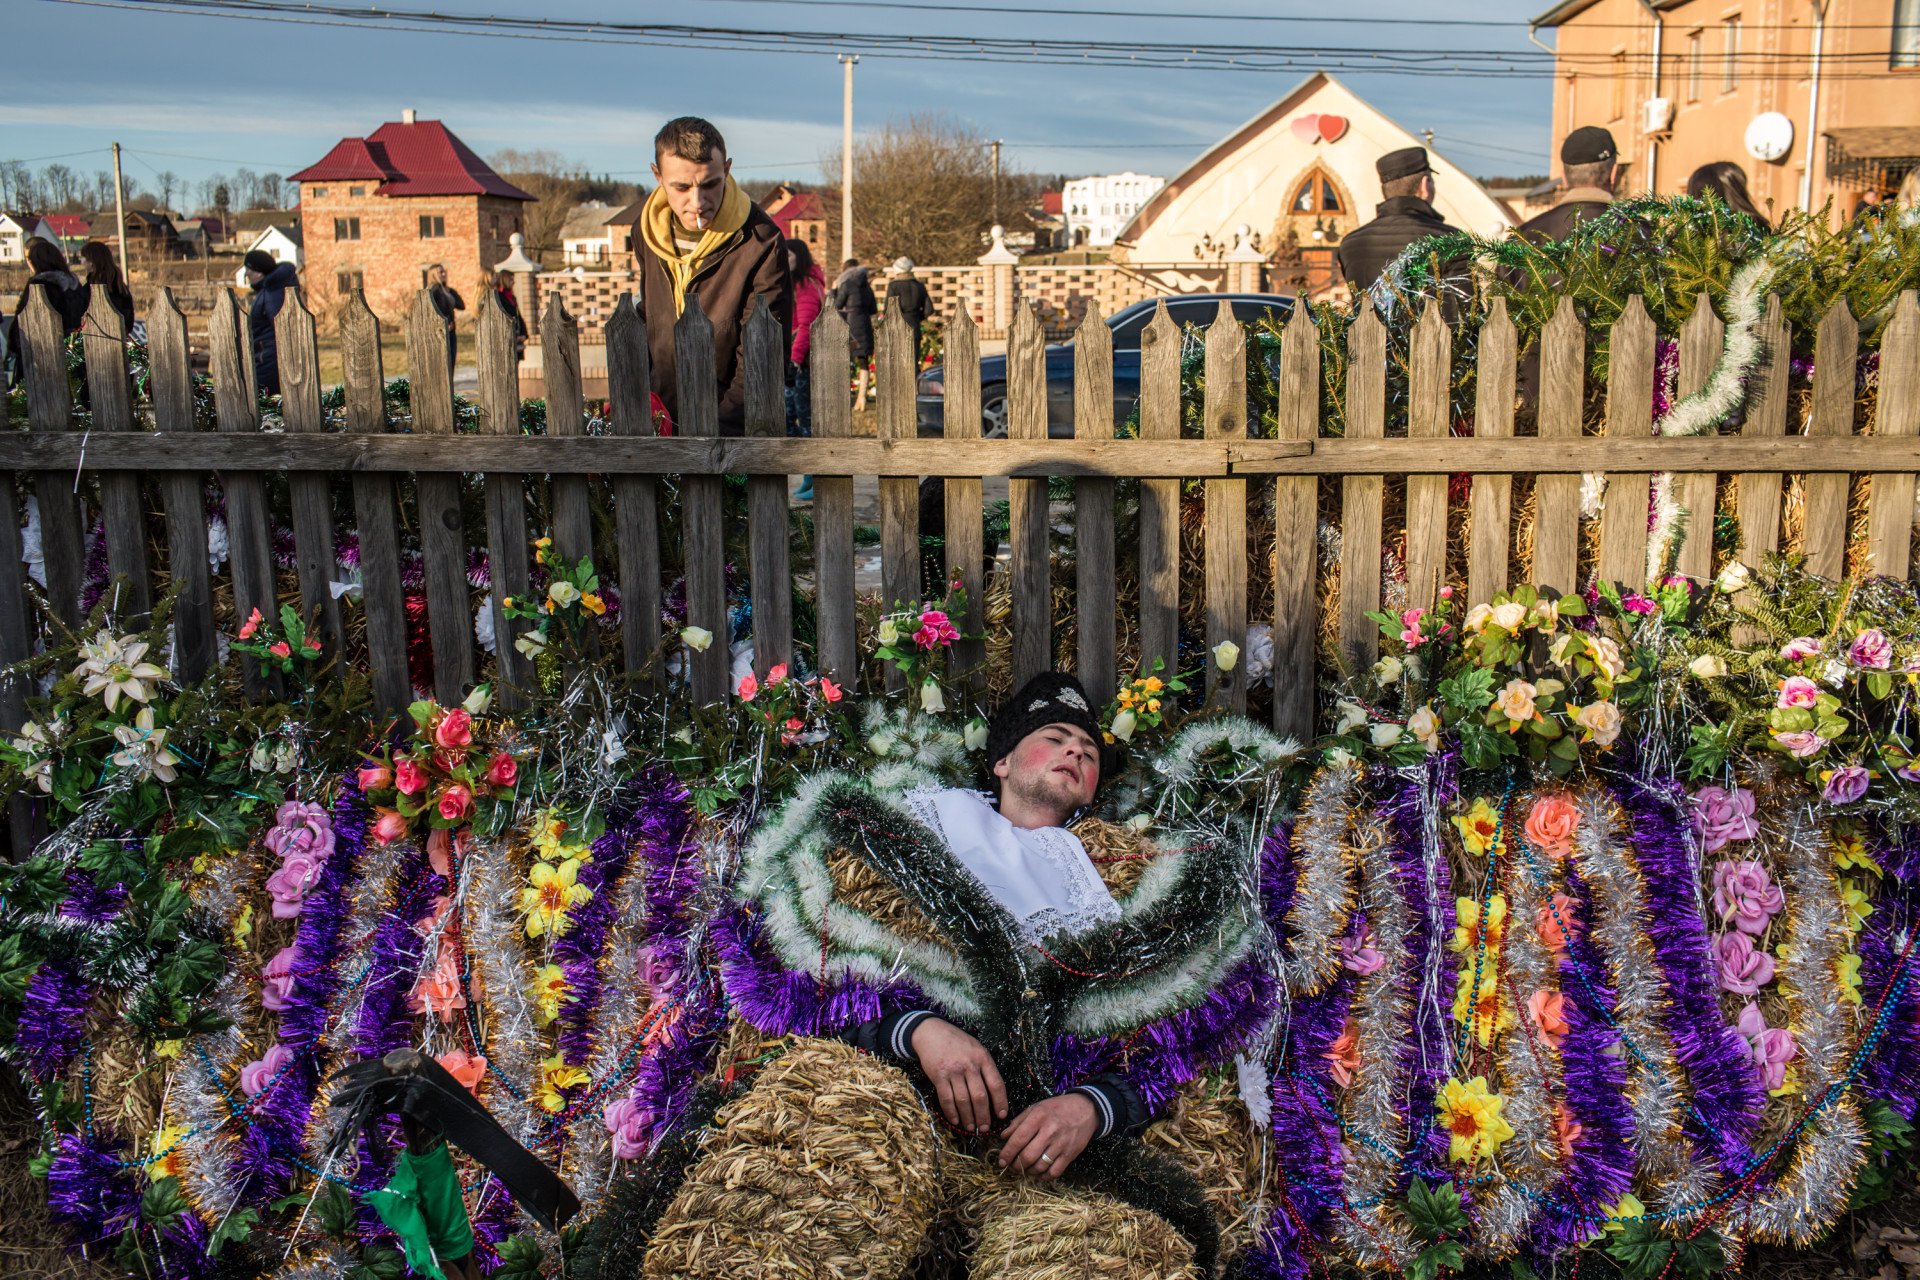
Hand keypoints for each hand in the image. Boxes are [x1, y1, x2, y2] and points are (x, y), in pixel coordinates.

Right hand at [909, 1017, 1007, 1135]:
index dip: (1000, 1102)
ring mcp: (953, 1071)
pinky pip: (946, 1099)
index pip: (996, 1084)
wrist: (931, 1032)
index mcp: (983, 1058)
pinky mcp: (939, 1076)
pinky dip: (951, 1112)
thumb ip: (985, 1067)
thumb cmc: (957, 1042)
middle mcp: (969, 1065)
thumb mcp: (976, 1048)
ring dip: (968, 1117)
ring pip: (963, 1100)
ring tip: (971, 1127)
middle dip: (984, 1116)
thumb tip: (994, 1093)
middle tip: (985, 1128)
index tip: (1002, 1115)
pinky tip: (955, 1121)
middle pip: (980, 1096)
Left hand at [997, 1093, 1097, 1180]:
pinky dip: (1044, 1176)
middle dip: (1016, 1165)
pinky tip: (1039, 1173)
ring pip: (1040, 1166)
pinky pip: (1054, 1172)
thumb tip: (1003, 1137)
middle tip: (1012, 1167)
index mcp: (1038, 1117)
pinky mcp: (1070, 1154)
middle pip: (1028, 1156)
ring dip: (1028, 1172)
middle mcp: (1050, 1131)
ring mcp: (1061, 1144)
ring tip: (1024, 1169)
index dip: (1007, 1153)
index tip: (1001, 1161)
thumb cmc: (1057, 1108)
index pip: (1018, 1139)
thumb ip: (1018, 1122)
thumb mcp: (1036, 1108)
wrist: (1085, 1109)